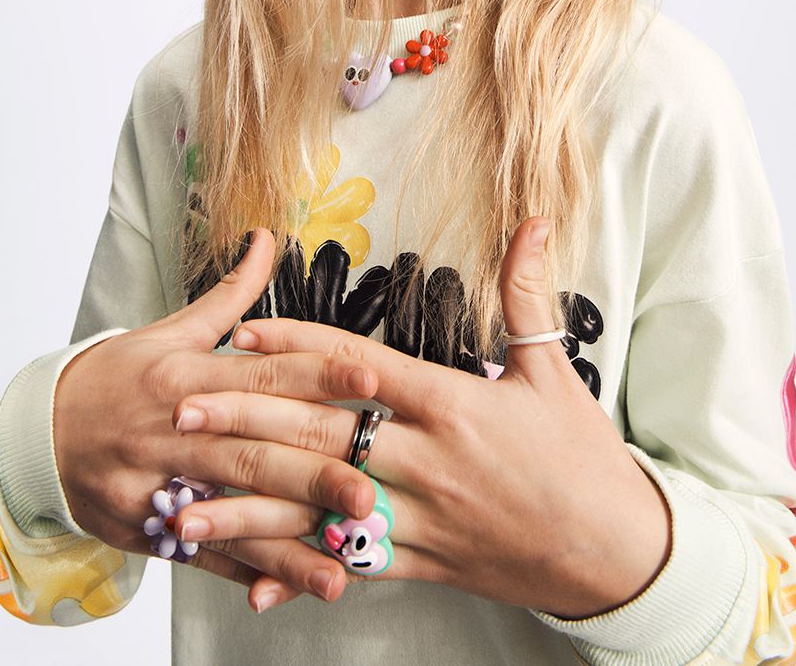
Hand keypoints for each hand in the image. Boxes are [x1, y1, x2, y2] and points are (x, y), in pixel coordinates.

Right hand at [53, 227, 379, 605]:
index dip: (319, 375)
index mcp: (186, 374)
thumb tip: (267, 238)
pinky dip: (248, 574)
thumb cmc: (120, 376)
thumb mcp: (170, 329)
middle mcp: (174, 429)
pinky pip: (204, 556)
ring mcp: (157, 483)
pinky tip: (291, 588)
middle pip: (254, 450)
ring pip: (233, 512)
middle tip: (372, 488)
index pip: (263, 374)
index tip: (372, 382)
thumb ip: (230, 293)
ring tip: (343, 565)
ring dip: (291, 541)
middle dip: (316, 470)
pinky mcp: (146, 528)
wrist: (40, 431)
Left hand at [170, 218, 672, 616]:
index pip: (359, 367)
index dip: (298, 345)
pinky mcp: (422, 564)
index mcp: (454, 405)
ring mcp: (419, 518)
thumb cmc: (582, 455)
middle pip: (322, 433)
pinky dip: (300, 568)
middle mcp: (426, 461)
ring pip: (320, 509)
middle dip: (246, 418)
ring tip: (185, 505)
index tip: (244, 332)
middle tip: (182, 405)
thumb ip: (528, 292)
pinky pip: (350, 565)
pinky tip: (251, 575)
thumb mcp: (556, 367)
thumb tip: (533, 220)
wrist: (614, 551)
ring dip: (249, 506)